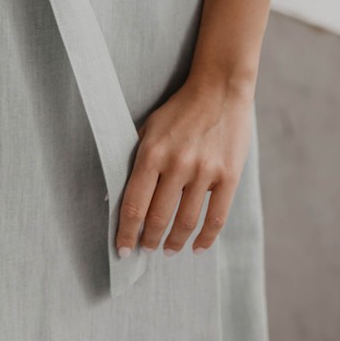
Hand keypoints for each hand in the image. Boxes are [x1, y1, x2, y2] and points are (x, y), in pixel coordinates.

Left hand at [115, 77, 253, 257]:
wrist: (219, 89)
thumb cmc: (178, 110)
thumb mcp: (148, 128)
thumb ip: (133, 159)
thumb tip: (112, 194)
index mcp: (152, 153)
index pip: (134, 204)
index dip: (126, 232)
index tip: (123, 249)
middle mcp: (177, 165)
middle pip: (158, 218)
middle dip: (149, 240)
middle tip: (146, 250)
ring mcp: (204, 172)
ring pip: (186, 222)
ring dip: (174, 243)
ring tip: (168, 251)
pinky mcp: (229, 176)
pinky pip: (216, 218)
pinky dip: (205, 239)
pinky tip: (197, 247)